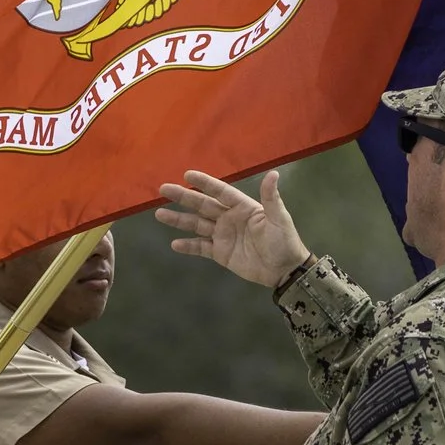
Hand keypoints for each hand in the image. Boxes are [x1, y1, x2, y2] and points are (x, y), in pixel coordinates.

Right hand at [157, 170, 311, 286]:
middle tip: (164, 189)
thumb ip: (270, 198)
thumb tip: (273, 174)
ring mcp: (223, 235)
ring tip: (159, 214)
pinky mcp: (220, 253)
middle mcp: (229, 218)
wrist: (285, 270)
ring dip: (179, 220)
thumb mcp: (278, 219)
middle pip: (202, 205)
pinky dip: (188, 246)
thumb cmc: (284, 241)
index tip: (187, 174)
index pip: (220, 191)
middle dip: (183, 197)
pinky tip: (174, 243)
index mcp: (242, 206)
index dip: (204, 183)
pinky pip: (200, 247)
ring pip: (197, 224)